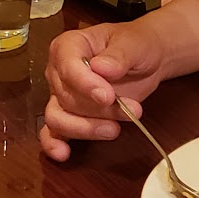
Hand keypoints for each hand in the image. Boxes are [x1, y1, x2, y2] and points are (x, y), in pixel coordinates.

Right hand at [40, 21, 170, 160]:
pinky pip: (52, 133)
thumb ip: (118, 55)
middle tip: (132, 110)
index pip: (67, 67)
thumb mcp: (134, 44)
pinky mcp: (69, 116)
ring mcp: (60, 96)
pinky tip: (63, 154)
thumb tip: (102, 68)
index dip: (85, 84)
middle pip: (67, 98)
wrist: (146, 60)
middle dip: (99, 109)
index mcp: (68, 46)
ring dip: (87, 128)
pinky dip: (54, 144)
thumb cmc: (136, 46)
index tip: (108, 96)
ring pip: (59, 118)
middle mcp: (58, 72)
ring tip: (115, 130)